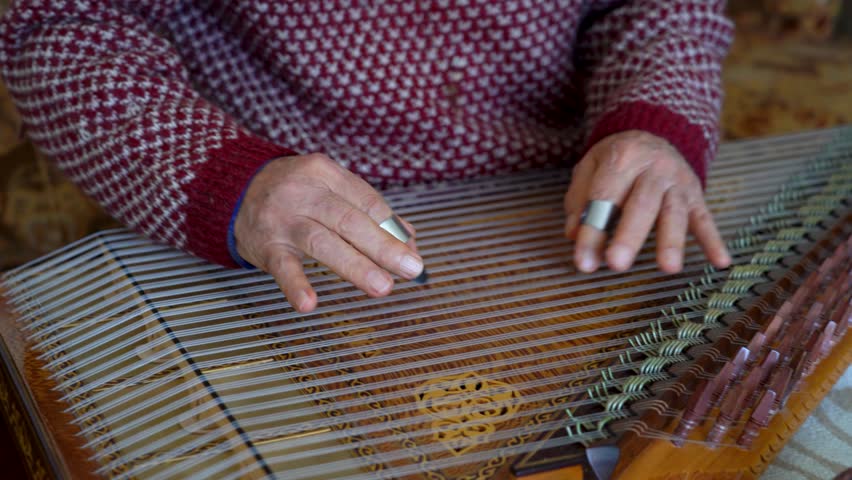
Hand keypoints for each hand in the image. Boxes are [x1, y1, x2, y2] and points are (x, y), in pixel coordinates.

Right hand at [234, 153, 422, 312]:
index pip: (368, 202)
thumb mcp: (329, 188)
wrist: (234, 189)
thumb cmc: (294, 191)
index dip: (393, 230)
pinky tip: (308, 303)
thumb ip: (368, 210)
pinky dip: (295, 285)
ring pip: (322, 242)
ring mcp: (283, 219)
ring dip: (355, 266)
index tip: (413, 253)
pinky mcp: (265, 246)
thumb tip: (409, 239)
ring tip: (382, 287)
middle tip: (411, 269)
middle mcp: (304, 193)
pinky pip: (282, 267)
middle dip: (384, 247)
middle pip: (350, 220)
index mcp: (325, 173)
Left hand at [564, 130, 730, 273]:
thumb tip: (574, 236)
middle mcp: (653, 167)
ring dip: (671, 241)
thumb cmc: (616, 158)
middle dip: (629, 237)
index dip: (592, 231)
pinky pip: (705, 218)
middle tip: (617, 264)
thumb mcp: (589, 168)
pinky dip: (713, 241)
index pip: (604, 198)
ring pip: (674, 213)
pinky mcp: (696, 194)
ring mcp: (677, 181)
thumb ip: (579, 202)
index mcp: (622, 158)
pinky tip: (719, 261)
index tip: (583, 262)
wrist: (654, 130)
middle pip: (641, 204)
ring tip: (668, 268)